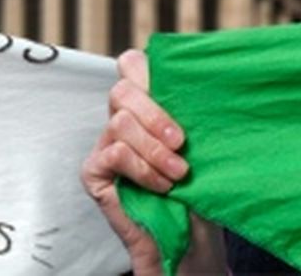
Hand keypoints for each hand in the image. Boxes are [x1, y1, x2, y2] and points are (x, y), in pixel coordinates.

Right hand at [81, 49, 188, 274]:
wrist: (187, 236)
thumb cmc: (197, 186)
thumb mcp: (200, 143)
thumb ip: (191, 113)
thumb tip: (205, 84)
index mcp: (145, 103)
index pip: (133, 64)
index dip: (148, 71)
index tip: (181, 95)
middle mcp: (121, 118)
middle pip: (123, 89)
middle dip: (155, 114)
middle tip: (181, 141)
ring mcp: (104, 143)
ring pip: (120, 122)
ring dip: (154, 149)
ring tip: (178, 172)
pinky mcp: (94, 170)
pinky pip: (114, 153)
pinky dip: (143, 168)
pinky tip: (161, 185)